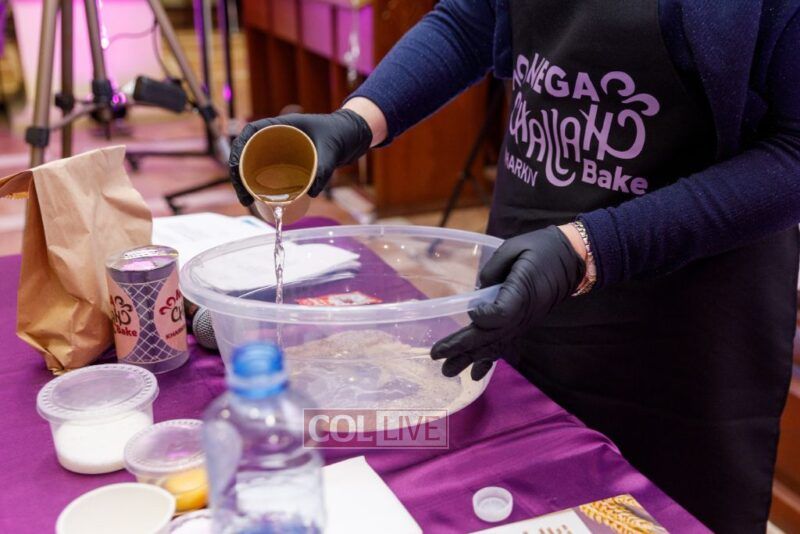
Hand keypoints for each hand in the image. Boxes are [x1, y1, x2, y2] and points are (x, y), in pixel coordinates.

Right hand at [228, 109, 372, 205]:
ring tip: (249, 203)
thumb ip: (324, 168)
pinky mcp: (287, 160)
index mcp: (281, 124)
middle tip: (244, 199)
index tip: (236, 172)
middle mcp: (276, 135)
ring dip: (246, 183)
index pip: (249, 134)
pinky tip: (260, 200)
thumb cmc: (339, 134)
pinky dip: (260, 184)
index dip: (237, 152)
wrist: (351, 135)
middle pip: (247, 152)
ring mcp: (280, 148)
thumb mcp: (331, 149)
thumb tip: (312, 192)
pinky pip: (267, 171)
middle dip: (238, 176)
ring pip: (254, 164)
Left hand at [431, 226, 585, 379]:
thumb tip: (478, 290)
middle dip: (463, 347)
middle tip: (437, 356)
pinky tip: (475, 374)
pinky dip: (488, 360)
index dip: (485, 317)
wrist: (572, 260)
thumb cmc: (542, 248)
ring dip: (471, 358)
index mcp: (522, 291)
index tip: (472, 312)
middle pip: (491, 336)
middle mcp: (523, 313)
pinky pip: (504, 345)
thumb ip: (494, 267)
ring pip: (495, 345)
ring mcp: (524, 322)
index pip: (502, 314)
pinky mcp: (523, 324)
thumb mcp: (516, 247)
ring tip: (448, 371)